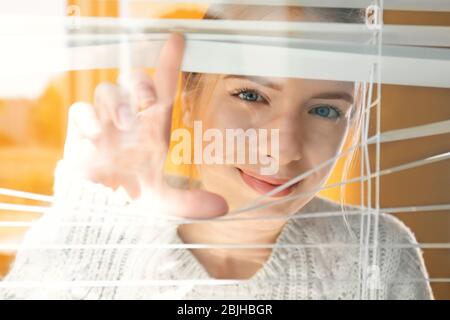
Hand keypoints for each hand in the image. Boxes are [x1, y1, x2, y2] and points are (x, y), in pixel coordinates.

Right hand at [63, 33, 227, 218]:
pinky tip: (97, 136)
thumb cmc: (133, 199)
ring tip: (123, 126)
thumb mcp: (164, 203)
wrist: (100, 215)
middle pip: (133, 81)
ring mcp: (104, 124)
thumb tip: (222, 207)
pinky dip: (87, 118)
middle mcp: (130, 120)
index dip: (168, 62)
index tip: (177, 40)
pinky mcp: (80, 133)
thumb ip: (190, 203)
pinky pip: (79, 111)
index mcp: (152, 128)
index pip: (161, 88)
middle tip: (146, 101)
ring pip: (106, 90)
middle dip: (140, 83)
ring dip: (116, 103)